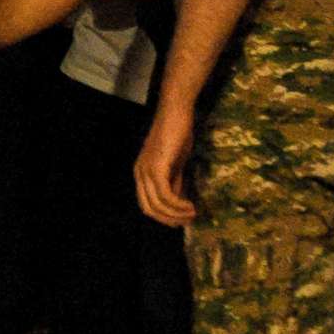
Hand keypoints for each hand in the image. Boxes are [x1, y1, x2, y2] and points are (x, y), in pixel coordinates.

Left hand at [134, 105, 198, 225]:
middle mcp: (139, 174)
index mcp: (141, 173)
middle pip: (149, 209)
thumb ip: (174, 180)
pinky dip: (178, 205)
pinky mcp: (156, 167)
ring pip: (157, 205)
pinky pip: (165, 195)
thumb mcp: (175, 162)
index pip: (146, 204)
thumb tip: (179, 201)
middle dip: (169, 219)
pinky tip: (190, 205)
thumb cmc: (177, 133)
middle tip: (188, 221)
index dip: (163, 216)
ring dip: (176, 214)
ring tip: (193, 214)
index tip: (181, 220)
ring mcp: (146, 171)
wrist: (176, 112)